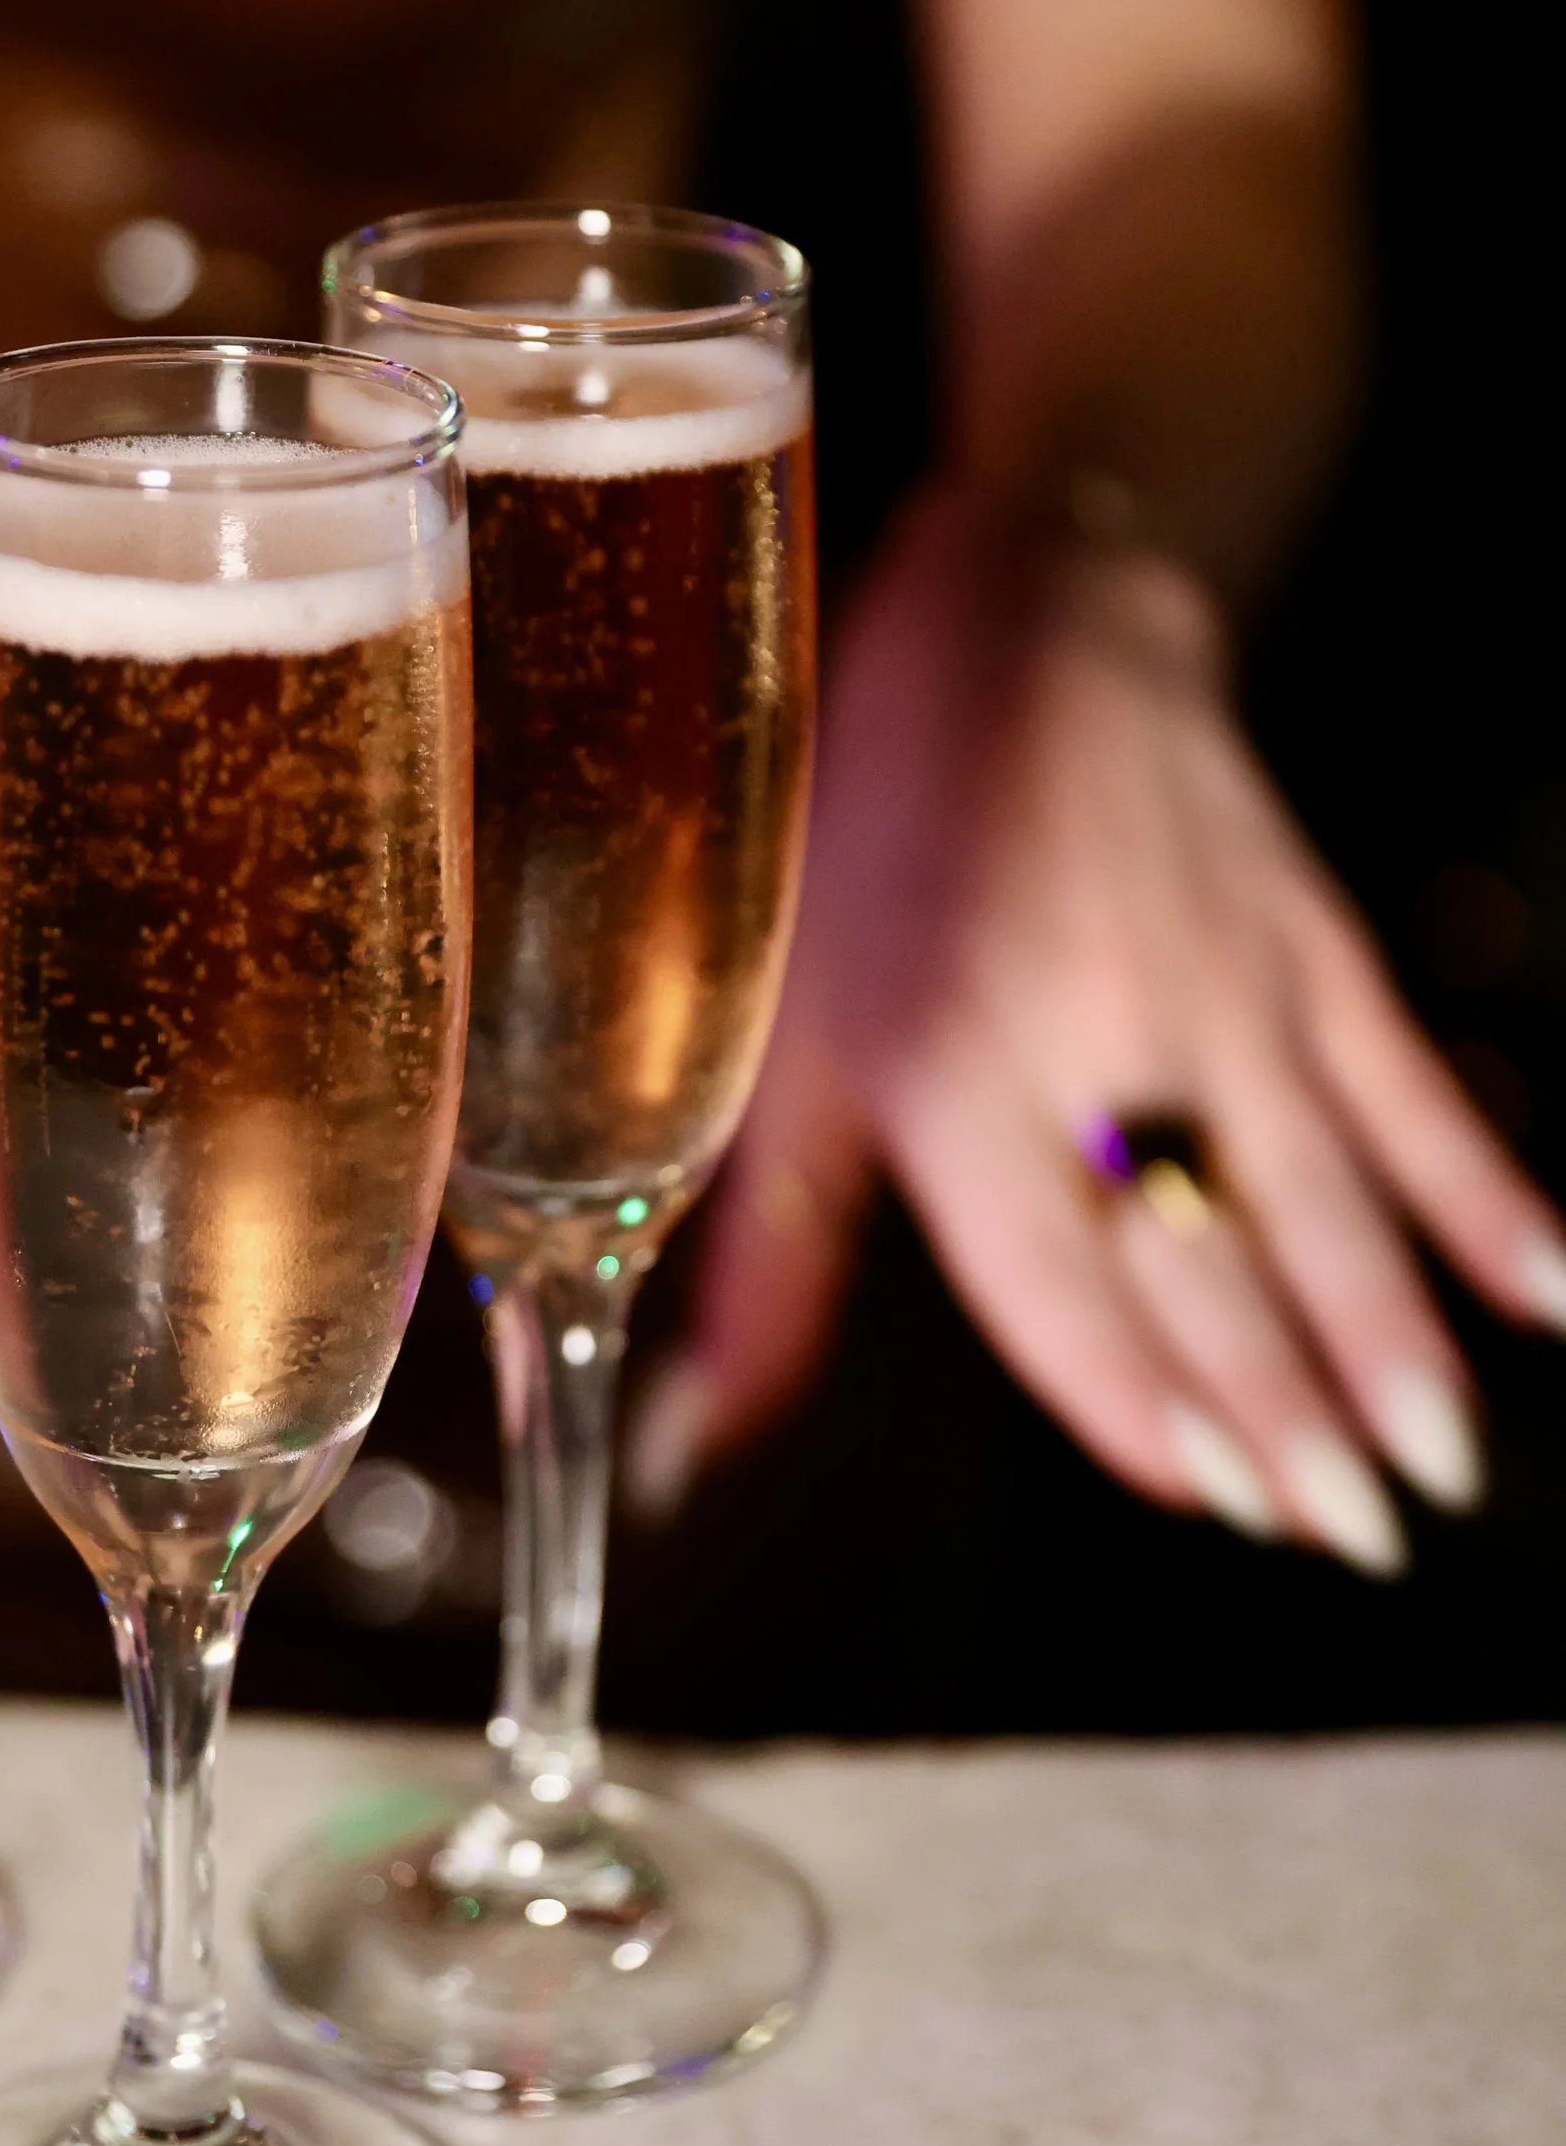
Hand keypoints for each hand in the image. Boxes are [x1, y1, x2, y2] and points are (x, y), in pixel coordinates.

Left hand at [627, 486, 1565, 1568]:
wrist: (1021, 612)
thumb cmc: (865, 839)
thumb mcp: (784, 1046)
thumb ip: (760, 1274)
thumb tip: (668, 1464)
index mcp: (953, 1063)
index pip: (1053, 1265)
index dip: (1127, 1387)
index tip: (1194, 1490)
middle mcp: (1102, 1029)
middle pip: (1210, 1249)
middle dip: (1283, 1404)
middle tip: (1342, 1533)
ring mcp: (1227, 983)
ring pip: (1326, 1187)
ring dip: (1388, 1333)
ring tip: (1431, 1469)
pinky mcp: (1310, 944)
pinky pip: (1412, 1087)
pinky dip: (1485, 1194)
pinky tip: (1546, 1293)